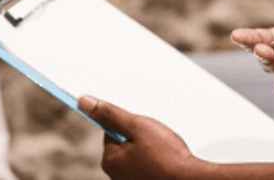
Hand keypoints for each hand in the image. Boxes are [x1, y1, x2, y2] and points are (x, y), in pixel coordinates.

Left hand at [78, 95, 203, 179]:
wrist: (189, 179)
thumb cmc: (167, 156)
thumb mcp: (137, 127)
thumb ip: (111, 114)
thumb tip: (84, 102)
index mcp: (110, 159)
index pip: (110, 130)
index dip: (127, 122)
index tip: (139, 121)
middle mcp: (116, 173)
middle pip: (123, 142)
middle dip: (137, 134)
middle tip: (154, 135)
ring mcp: (130, 179)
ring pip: (135, 152)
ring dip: (147, 145)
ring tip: (162, 146)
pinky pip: (144, 163)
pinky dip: (153, 157)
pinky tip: (165, 156)